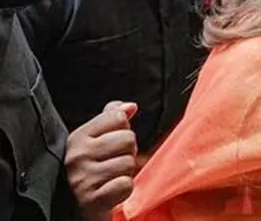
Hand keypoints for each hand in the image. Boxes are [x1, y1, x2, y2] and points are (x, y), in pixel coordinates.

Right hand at [66, 102, 138, 220]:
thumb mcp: (96, 141)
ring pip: (128, 162)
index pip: (118, 117)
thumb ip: (111, 119)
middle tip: (113, 163)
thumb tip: (130, 106)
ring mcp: (82, 179)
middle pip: (128, 139)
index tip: (112, 145)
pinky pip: (126, 185)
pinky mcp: (91, 200)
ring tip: (111, 177)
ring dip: (126, 172)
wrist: (77, 208)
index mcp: (77, 137)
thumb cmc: (92, 169)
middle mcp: (76, 156)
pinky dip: (124, 189)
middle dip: (128, 152)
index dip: (123, 130)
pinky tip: (111, 191)